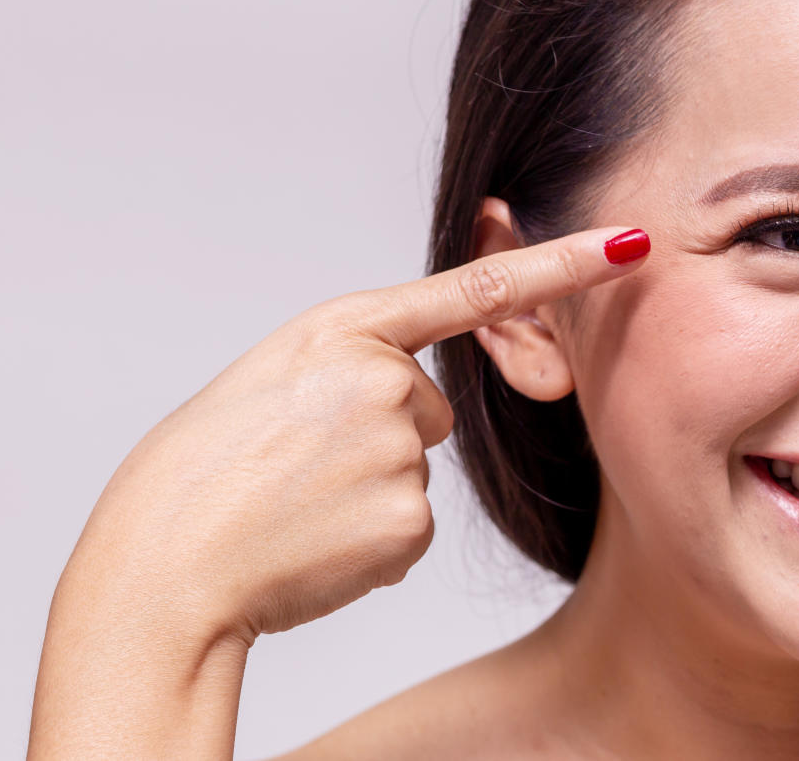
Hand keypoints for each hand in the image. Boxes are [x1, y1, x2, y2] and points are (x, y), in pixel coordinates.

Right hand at [68, 226, 649, 645]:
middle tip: (301, 464)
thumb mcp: (271, 381)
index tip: (630, 245)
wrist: (168, 554)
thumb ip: (348, 368)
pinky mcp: (406, 520)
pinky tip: (314, 541)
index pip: (472, 289)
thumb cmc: (207, 468)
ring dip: (369, 491)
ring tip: (297, 504)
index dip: (559, 266)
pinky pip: (408, 527)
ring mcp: (397, 449)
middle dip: (379, 435)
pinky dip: (370, 541)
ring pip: (415, 470)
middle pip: (427, 407)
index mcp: (340, 328)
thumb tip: (416, 411)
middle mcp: (380, 379)